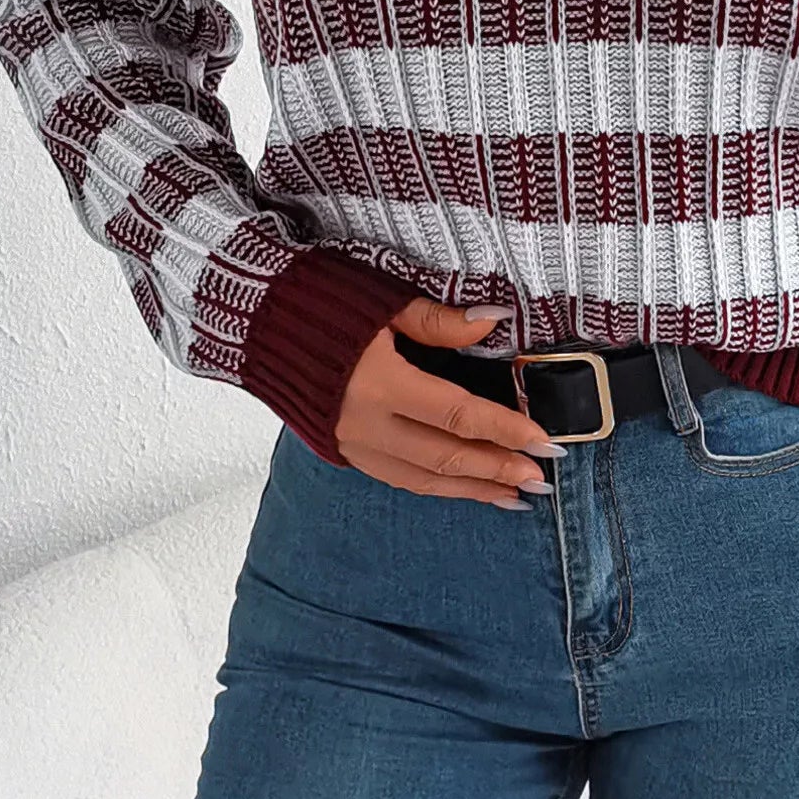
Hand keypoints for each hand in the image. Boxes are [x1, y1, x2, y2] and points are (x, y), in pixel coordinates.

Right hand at [334, 298, 563, 508]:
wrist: (254, 321)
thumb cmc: (321, 303)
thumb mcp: (385, 302)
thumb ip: (440, 322)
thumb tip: (494, 323)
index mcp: (380, 384)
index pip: (458, 416)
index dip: (505, 430)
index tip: (543, 440)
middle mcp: (366, 425)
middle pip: (445, 459)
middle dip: (498, 470)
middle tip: (540, 477)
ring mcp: (352, 443)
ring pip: (423, 480)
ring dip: (473, 490)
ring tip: (514, 496)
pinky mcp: (342, 450)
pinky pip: (398, 479)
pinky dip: (436, 488)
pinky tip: (462, 489)